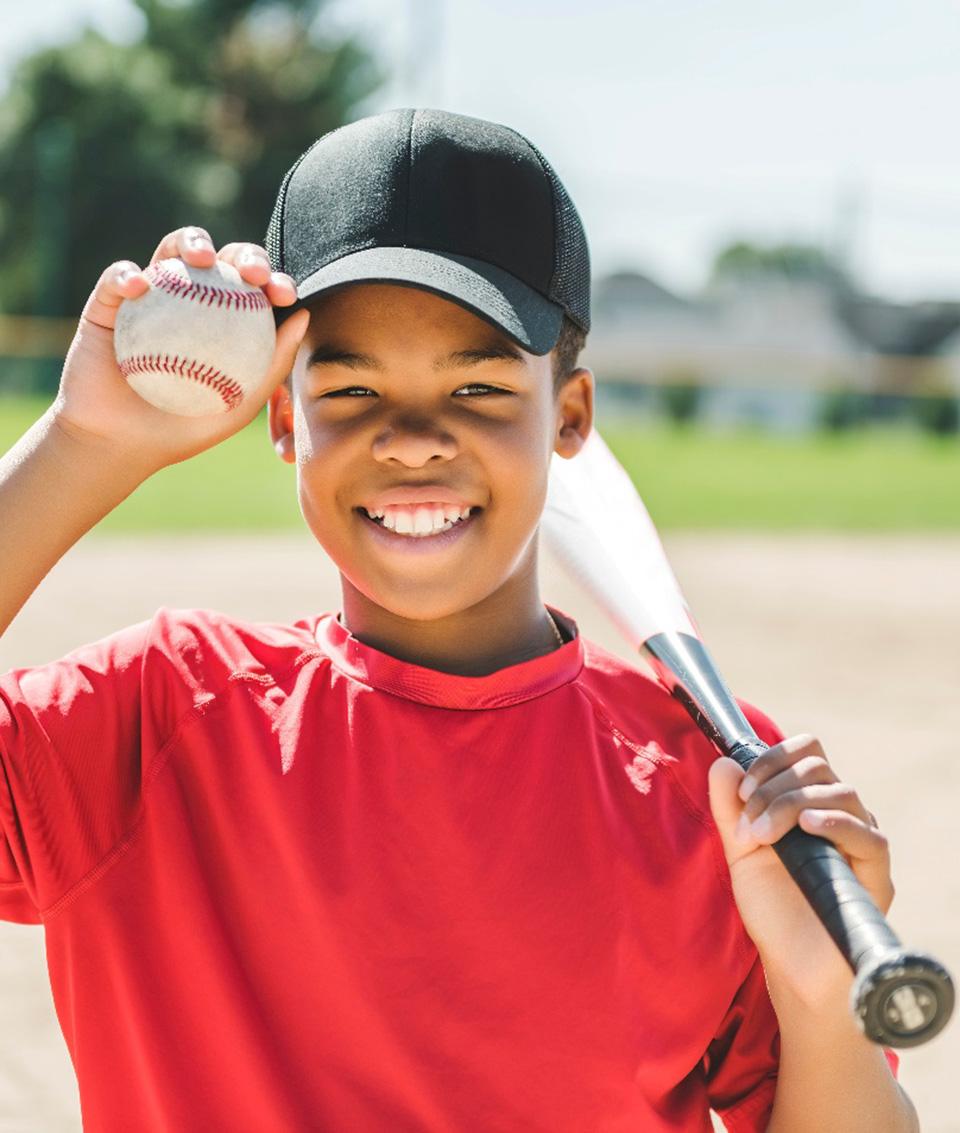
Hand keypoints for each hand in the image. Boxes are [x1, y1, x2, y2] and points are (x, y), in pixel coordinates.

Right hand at [53, 226, 309, 475]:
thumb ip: (273, 364)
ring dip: (191, 242)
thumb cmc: (183, 431)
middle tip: (252, 273)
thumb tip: (304, 315)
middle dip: (244, 254)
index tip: (284, 295)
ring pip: (172, 250)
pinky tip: (139, 287)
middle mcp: (190, 300)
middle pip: (221, 260)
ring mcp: (151, 296)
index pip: (253, 290)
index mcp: (224, 321)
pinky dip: (128, 276)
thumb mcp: (237, 407)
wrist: (120, 444)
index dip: (273, 281)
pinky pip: (118, 277)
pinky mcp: (110, 300)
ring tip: (203, 258)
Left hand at [708, 735, 893, 1008]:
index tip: (742, 789)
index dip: (773, 758)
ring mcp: (861, 843)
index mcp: (811, 805)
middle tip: (748, 824)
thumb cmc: (772, 910)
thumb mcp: (741, 851)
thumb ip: (729, 808)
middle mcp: (840, 817)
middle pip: (818, 767)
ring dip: (790, 803)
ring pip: (841, 792)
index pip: (807, 754)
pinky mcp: (877, 875)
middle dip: (773, 785)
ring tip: (761, 836)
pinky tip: (806, 827)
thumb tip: (722, 762)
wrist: (791, 967)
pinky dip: (833, 822)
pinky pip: (868, 834)